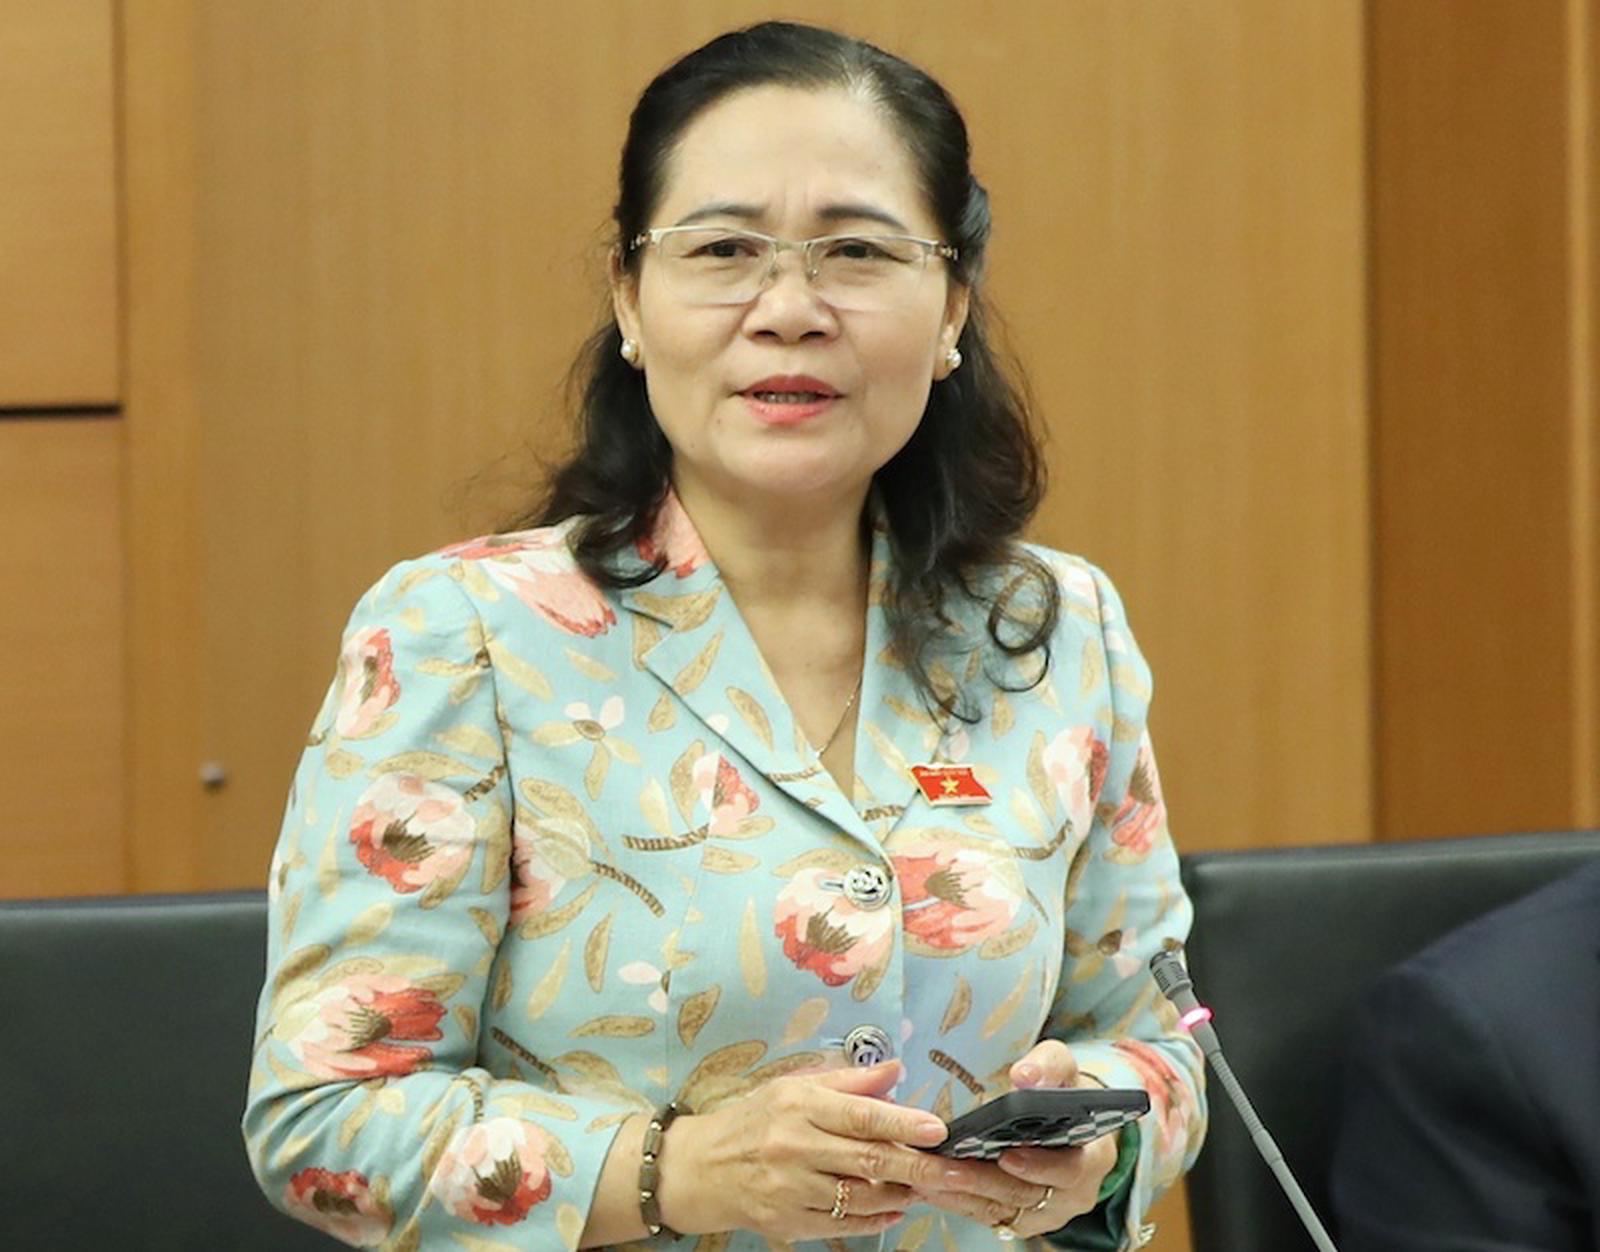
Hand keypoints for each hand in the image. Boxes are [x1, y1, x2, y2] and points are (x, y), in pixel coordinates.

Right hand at [658, 1059, 958, 1241]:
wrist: (701, 1168)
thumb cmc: (754, 1121)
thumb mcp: (794, 1087)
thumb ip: (848, 1082)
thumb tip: (895, 1069)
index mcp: (798, 1106)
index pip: (860, 1115)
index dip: (902, 1122)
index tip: (938, 1128)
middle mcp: (794, 1148)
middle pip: (868, 1159)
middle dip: (918, 1166)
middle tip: (955, 1170)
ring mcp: (791, 1190)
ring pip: (860, 1197)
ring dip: (901, 1194)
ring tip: (926, 1187)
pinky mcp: (789, 1223)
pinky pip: (844, 1225)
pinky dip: (876, 1219)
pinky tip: (895, 1209)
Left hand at [914, 1041, 1122, 1237]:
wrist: (1068, 1121)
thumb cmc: (1064, 1092)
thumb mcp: (1064, 1067)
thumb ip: (1048, 1065)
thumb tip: (1024, 1075)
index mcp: (1093, 1157)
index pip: (1069, 1170)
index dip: (1038, 1167)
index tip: (1006, 1154)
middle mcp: (1075, 1193)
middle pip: (1027, 1195)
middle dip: (984, 1182)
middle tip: (948, 1170)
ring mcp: (1049, 1211)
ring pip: (1004, 1209)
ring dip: (964, 1195)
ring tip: (928, 1176)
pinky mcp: (1024, 1220)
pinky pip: (990, 1216)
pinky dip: (960, 1202)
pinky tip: (931, 1186)